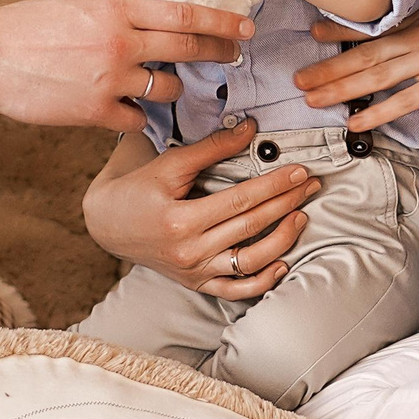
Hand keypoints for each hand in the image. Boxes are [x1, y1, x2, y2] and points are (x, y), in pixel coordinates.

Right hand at [0, 0, 251, 130]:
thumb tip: (152, 19)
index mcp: (115, 7)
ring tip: (166, 84)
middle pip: (186, 48)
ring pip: (165, 87)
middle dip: (217, 52)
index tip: (243, 27)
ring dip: (171, 87)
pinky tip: (128, 110)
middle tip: (235, 54)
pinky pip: (136, 118)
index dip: (219, 22)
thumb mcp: (78, 2)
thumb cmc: (28, 25)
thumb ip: (117, 12)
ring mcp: (108, 78)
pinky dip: (137, 115)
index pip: (183, 13)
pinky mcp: (93, 111)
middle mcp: (119, 41)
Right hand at [83, 121, 315, 296]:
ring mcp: (194, 271)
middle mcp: (189, 251)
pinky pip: (235, 290)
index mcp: (181, 220)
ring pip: (251, 262)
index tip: (299, 170)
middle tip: (311, 184)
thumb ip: (212, 148)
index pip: (241, 200)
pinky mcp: (196, 283)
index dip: (274, 184)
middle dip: (287, 202)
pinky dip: (262, 281)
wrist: (107, 223)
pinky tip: (283, 262)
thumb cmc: (137, 188)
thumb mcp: (170, 163)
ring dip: (284, 239)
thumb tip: (251, 129)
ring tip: (301, 216)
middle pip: (251, 226)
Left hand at [294, 1, 418, 129]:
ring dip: (341, 88)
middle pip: (367, 53)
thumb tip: (397, 38)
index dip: (341, 28)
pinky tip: (356, 122)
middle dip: (330, 67)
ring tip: (313, 99)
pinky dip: (378, 112)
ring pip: (378, 76)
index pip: (375, 24)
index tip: (313, 34)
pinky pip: (405, 100)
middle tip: (299, 79)